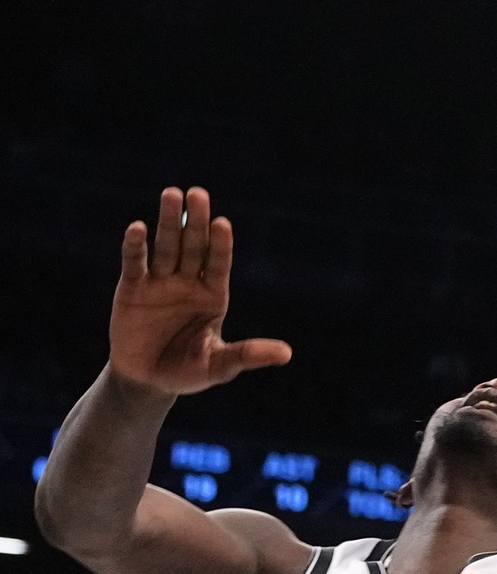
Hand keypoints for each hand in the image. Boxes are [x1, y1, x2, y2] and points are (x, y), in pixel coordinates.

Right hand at [110, 188, 291, 396]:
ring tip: (172, 194)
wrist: (149, 380)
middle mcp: (188, 282)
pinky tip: (138, 229)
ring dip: (168, 221)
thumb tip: (287, 354)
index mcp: (214, 296)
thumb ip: (247, 355)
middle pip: (193, 246)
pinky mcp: (132, 289)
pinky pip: (135, 263)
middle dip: (196, 221)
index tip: (223, 224)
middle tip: (198, 194)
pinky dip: (135, 247)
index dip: (221, 245)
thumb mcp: (220, 366)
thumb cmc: (189, 372)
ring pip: (166, 246)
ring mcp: (160, 283)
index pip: (219, 264)